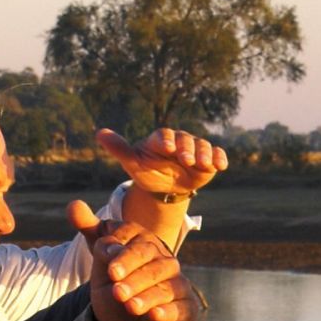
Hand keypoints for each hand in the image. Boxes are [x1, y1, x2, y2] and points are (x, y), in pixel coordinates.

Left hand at [69, 201, 200, 320]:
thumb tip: (73, 205)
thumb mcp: (102, 265)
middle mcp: (165, 261)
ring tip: (128, 305)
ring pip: (166, 285)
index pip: (135, 236)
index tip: (104, 256)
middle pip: (151, 258)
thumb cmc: (118, 290)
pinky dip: (167, 312)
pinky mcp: (187, 310)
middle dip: (131, 269)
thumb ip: (92, 235)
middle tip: (114, 284)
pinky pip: (181, 308)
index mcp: (145, 245)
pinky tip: (154, 316)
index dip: (120, 245)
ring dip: (146, 294)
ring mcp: (179, 285)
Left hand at [97, 128, 228, 198]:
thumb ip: (119, 148)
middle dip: (187, 149)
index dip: (165, 140)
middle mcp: (179, 141)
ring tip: (204, 164)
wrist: (164, 186)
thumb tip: (99, 133)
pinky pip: (216, 155)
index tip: (166, 148)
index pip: (163, 136)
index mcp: (160, 140)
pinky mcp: (208, 159)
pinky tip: (221, 166)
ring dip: (205, 154)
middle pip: (185, 140)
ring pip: (202, 146)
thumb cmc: (147, 171)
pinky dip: (219, 158)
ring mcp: (195, 149)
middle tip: (186, 160)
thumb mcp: (132, 162)